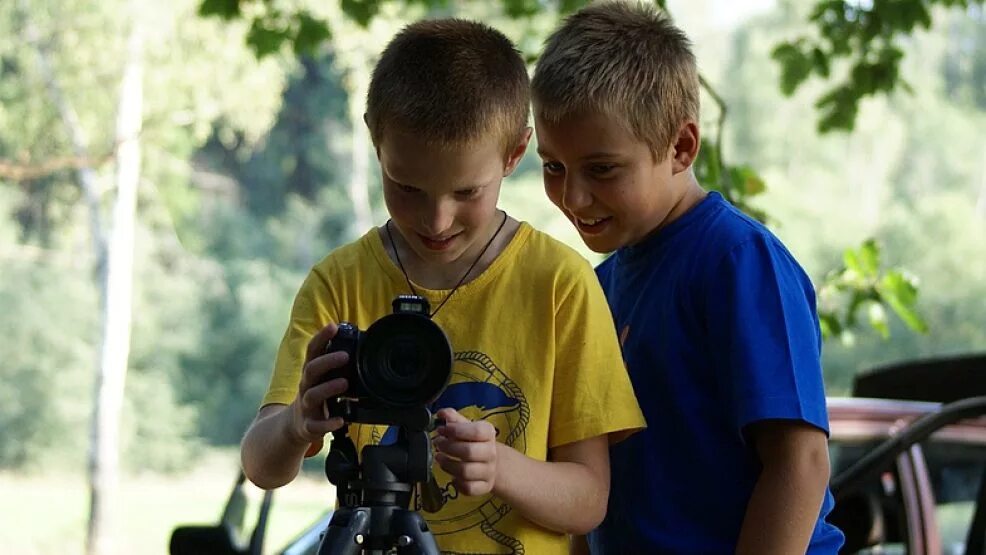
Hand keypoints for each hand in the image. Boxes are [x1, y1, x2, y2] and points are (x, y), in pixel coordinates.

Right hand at [289, 323, 349, 448]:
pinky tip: (341, 420)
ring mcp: (306, 406)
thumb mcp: (321, 378)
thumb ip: (335, 363)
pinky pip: (316, 425)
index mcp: (310, 373)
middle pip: (311, 370)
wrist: (293, 426)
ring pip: (313, 395)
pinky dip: (328, 423)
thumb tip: (358, 341)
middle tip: (345, 356)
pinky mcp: (308, 426)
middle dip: (327, 361)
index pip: (313, 351)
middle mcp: (306, 386)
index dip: (321, 338)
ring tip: (344, 383)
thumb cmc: (314, 396)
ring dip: (328, 388)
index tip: (332, 326)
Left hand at [433, 408, 497, 495]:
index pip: (476, 431)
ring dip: (448, 465)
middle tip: (437, 444)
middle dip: (448, 447)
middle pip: (469, 452)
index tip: (441, 429)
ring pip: (466, 472)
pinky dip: (457, 484)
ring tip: (439, 458)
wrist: (493, 462)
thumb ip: (454, 419)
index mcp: (488, 434)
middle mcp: (491, 453)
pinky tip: (452, 476)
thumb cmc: (475, 442)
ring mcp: (489, 471)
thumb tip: (441, 413)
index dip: (456, 430)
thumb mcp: (467, 427)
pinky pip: (469, 488)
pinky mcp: (484, 487)